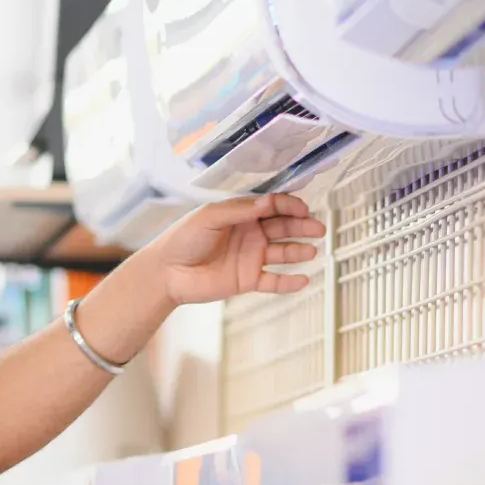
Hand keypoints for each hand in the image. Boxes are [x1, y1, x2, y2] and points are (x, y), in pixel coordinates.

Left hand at [138, 194, 325, 305]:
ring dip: (299, 251)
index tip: (301, 208)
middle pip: (283, 227)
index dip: (288, 206)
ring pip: (283, 253)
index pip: (272, 206)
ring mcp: (251, 257)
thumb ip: (238, 210)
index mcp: (241, 215)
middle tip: (317, 228)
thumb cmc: (182, 239)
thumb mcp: (208, 216)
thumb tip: (267, 202)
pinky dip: (289, 282)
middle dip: (302, 226)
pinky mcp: (248, 280)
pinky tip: (304, 279)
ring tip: (312, 250)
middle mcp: (250, 234)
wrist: (167, 272)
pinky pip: (274, 281)